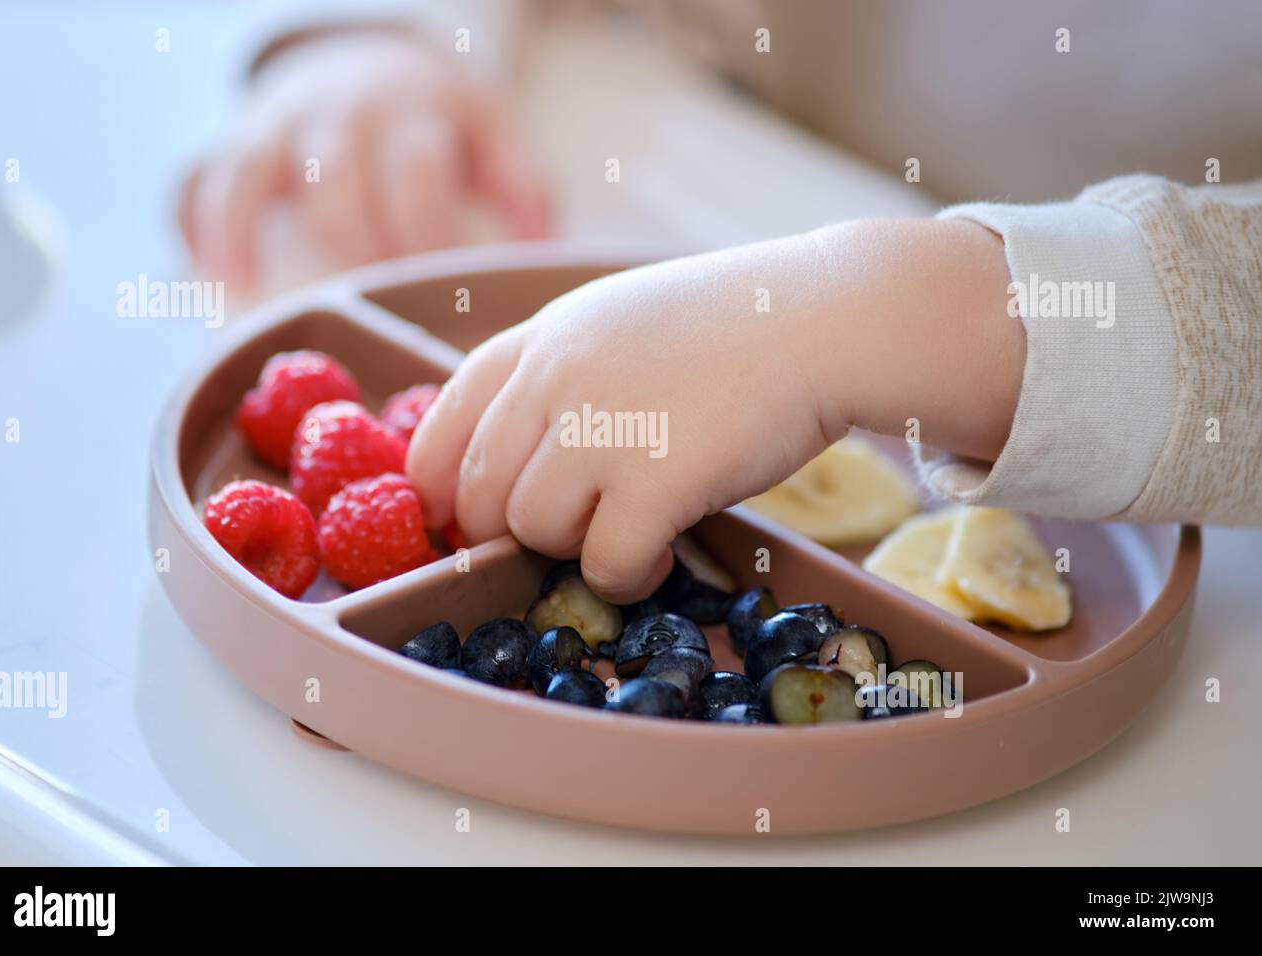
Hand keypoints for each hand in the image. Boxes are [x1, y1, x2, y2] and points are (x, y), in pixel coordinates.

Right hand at [180, 30, 550, 291]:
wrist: (365, 50)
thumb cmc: (433, 118)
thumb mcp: (488, 128)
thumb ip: (521, 182)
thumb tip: (542, 248)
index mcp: (408, 113)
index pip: (419, 172)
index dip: (430, 229)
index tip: (443, 281)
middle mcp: (336, 114)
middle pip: (335, 178)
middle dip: (354, 238)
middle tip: (374, 291)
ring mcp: (278, 125)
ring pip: (250, 170)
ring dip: (243, 230)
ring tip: (246, 295)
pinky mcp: (235, 141)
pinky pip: (199, 176)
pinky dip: (197, 225)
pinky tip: (210, 278)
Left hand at [407, 220, 1021, 602]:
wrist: (821, 320)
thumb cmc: (730, 327)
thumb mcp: (617, 324)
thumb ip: (557, 377)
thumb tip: (512, 459)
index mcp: (539, 339)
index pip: (440, 426)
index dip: (442, 488)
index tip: (466, 521)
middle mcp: (553, 379)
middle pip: (477, 493)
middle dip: (513, 532)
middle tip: (570, 532)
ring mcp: (600, 427)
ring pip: (533, 531)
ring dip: (576, 550)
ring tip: (628, 534)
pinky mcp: (653, 479)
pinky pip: (603, 563)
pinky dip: (628, 577)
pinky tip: (662, 555)